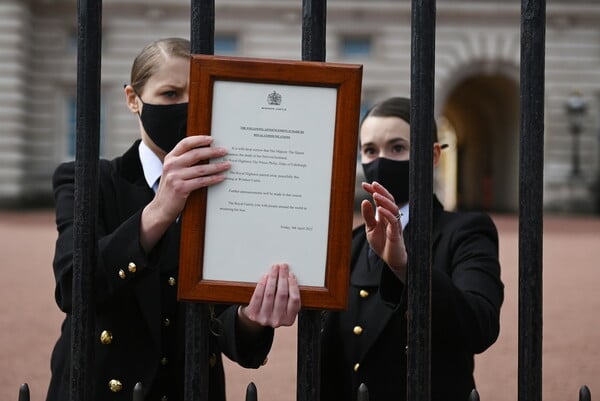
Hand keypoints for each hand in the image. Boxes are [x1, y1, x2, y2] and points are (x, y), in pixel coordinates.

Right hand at [140, 135, 229, 251]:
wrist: (160, 208)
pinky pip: (201, 181)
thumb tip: (206, 153)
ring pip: (201, 169)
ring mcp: (175, 177)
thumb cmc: (171, 189)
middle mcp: (171, 165)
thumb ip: (184, 162)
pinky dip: (213, 179)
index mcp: (170, 158)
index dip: (199, 140)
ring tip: (227, 165)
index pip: (185, 143)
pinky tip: (221, 177)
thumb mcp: (173, 171)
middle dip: (212, 152)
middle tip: (224, 151)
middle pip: (196, 154)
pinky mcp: (180, 188)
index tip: (212, 139)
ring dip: (216, 166)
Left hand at [239, 264, 300, 328]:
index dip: (293, 285)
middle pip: (282, 294)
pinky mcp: (253, 314)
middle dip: (283, 277)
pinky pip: (258, 296)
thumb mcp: (285, 308)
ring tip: (274, 269)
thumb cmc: (273, 310)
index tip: (291, 275)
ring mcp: (265, 318)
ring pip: (270, 293)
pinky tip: (265, 277)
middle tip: (283, 267)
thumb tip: (290, 276)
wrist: (255, 320)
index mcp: (289, 319)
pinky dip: (262, 284)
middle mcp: (277, 320)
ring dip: (273, 278)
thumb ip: (289, 297)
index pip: (295, 300)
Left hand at [361, 181, 407, 281]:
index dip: (373, 190)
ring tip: (375, 194)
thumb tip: (364, 201)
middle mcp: (391, 216)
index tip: (364, 184)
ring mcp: (395, 224)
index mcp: (384, 214)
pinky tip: (379, 209)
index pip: (380, 199)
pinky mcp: (396, 233)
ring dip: (384, 200)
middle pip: (389, 199)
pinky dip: (387, 214)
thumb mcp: (371, 229)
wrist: (390, 259)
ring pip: (393, 208)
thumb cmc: (382, 243)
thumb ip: (368, 216)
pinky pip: (394, 221)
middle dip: (381, 191)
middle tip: (372, 184)